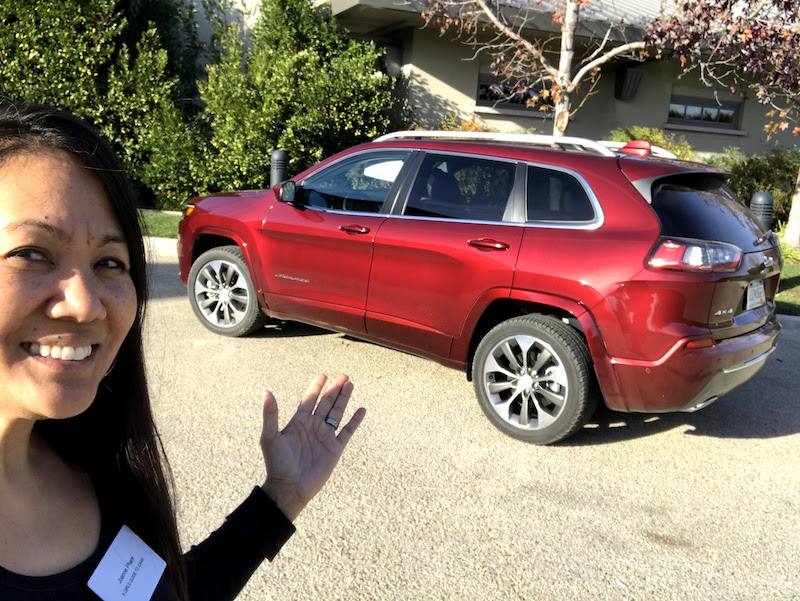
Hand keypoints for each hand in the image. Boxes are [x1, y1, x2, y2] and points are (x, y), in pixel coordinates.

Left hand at [259, 374, 365, 520]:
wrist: (289, 488)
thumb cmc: (277, 464)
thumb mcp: (270, 437)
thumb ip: (270, 414)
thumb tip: (266, 391)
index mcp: (299, 422)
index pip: (309, 399)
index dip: (316, 387)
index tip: (323, 375)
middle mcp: (313, 426)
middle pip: (326, 403)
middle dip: (335, 389)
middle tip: (344, 376)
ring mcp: (325, 437)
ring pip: (337, 413)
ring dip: (344, 399)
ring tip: (350, 385)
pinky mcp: (334, 448)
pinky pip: (347, 431)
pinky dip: (355, 421)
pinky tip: (361, 410)